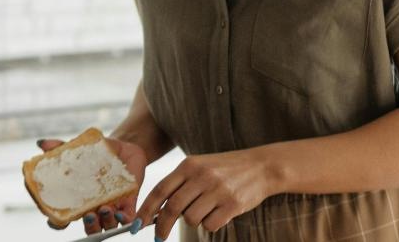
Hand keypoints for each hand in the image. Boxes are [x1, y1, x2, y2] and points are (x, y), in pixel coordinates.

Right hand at [36, 135, 148, 234]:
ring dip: (105, 222)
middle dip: (89, 226)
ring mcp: (111, 207)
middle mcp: (94, 208)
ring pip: (107, 226)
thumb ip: (61, 148)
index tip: (52, 219)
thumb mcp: (79, 150)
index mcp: (78, 200)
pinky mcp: (128, 203)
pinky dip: (125, 220)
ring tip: (105, 209)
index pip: (64, 218)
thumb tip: (42, 143)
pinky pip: (128, 219)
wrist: (124, 149)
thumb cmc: (97, 153)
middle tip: (88, 216)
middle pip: (89, 228)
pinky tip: (121, 213)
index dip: (56, 223)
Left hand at [138, 149, 278, 237]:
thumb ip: (179, 185)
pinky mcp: (232, 204)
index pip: (160, 190)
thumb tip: (156, 212)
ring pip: (191, 218)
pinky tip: (219, 213)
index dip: (145, 210)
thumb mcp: (200, 168)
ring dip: (194, 221)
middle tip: (159, 237)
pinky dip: (210, 224)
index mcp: (189, 165)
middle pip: (172, 208)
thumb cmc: (225, 170)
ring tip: (206, 210)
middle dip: (162, 227)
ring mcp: (217, 190)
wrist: (261, 167)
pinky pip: (210, 224)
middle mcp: (201, 176)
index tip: (137, 225)